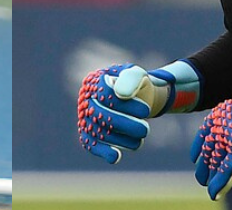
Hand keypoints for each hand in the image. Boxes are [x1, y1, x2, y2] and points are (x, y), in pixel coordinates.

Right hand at [77, 61, 200, 163]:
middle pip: (100, 115)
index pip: (106, 94)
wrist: (134, 96)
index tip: (146, 111)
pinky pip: (90, 143)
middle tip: (145, 130)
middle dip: (125, 125)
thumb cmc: (134, 84)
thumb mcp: (137, 75)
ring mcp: (85, 117)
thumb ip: (131, 78)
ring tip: (140, 140)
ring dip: (121, 140)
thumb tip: (121, 94)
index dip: (126, 105)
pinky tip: (115, 157)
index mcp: (95, 81)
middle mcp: (86, 99)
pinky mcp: (87, 133)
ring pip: (98, 132)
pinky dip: (102, 151)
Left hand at [190, 72, 231, 200]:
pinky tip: (214, 194)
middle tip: (201, 174)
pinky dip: (218, 184)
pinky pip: (224, 172)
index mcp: (221, 113)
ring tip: (205, 184)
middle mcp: (220, 127)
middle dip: (203, 163)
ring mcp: (228, 141)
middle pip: (207, 149)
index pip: (204, 133)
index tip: (196, 156)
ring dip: (207, 175)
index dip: (199, 146)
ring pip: (213, 162)